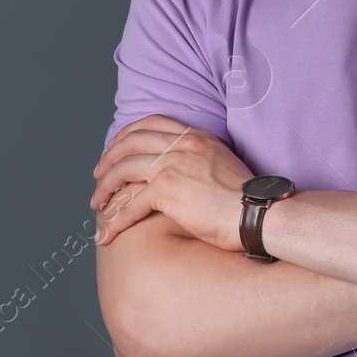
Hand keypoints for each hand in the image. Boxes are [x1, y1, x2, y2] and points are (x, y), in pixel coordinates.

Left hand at [90, 115, 254, 249]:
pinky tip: (108, 234)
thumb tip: (182, 173)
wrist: (258, 212)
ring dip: (105, 189)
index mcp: (195, 136)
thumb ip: (200, 160)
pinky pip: (130, 203)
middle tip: (98, 178)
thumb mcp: (223, 165)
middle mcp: (182, 145)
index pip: (151, 123)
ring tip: (97, 206)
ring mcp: (173, 164)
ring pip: (123, 169)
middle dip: (108, 160)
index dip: (126, 135)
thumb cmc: (245, 199)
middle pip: (130, 142)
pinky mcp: (168, 189)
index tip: (116, 150)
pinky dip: (115, 220)